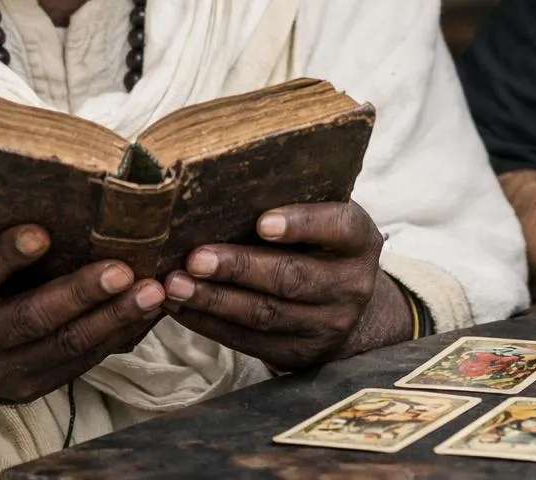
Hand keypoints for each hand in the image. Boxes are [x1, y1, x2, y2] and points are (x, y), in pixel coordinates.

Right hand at [0, 225, 164, 440]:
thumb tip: (42, 187)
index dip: (4, 256)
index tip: (39, 233)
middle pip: (31, 320)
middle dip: (82, 295)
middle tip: (124, 270)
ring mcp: (2, 374)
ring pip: (67, 347)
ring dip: (116, 319)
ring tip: (155, 291)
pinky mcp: (29, 390)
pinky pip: (82, 363)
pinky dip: (121, 335)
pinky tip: (152, 310)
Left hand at [162, 201, 401, 370]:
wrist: (344, 302)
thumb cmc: (319, 243)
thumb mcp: (324, 218)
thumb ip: (294, 202)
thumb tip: (225, 183)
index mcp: (358, 240)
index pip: (338, 227)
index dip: (302, 224)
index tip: (262, 222)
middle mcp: (351, 285)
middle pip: (292, 277)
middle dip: (239, 268)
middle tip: (196, 258)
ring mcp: (328, 324)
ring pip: (266, 314)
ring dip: (215, 300)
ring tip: (176, 285)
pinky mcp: (299, 352)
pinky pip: (249, 341)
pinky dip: (210, 325)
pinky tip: (182, 307)